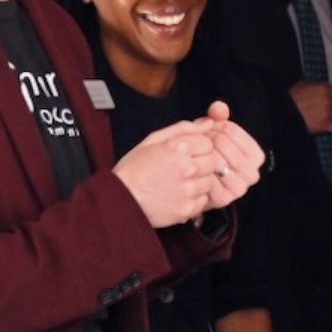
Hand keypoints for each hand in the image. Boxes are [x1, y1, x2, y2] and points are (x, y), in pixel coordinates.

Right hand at [113, 121, 227, 228]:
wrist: (120, 200)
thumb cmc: (134, 169)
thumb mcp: (153, 140)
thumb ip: (183, 129)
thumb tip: (207, 122)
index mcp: (177, 147)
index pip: (208, 142)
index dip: (198, 147)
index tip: (187, 152)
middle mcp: (185, 168)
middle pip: (212, 161)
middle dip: (201, 163)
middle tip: (183, 167)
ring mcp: (188, 190)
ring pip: (210, 181)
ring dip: (199, 181)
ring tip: (179, 181)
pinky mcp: (187, 208)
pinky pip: (204, 200)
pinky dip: (195, 198)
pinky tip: (179, 194)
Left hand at [195, 101, 264, 209]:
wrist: (198, 185)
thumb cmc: (209, 155)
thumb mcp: (215, 134)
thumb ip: (218, 117)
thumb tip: (218, 107)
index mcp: (256, 156)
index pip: (230, 129)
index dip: (213, 127)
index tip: (206, 133)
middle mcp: (253, 174)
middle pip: (221, 142)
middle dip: (204, 140)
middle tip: (196, 144)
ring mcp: (240, 188)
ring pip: (214, 159)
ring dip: (199, 155)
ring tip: (194, 155)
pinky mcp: (224, 199)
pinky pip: (206, 176)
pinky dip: (198, 171)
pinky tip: (194, 170)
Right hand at [290, 80, 331, 134]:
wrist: (283, 112)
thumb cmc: (290, 98)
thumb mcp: (302, 85)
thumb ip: (314, 86)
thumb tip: (318, 88)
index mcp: (325, 88)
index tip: (328, 99)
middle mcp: (329, 100)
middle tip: (321, 109)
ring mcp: (328, 113)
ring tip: (322, 117)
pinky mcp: (325, 125)